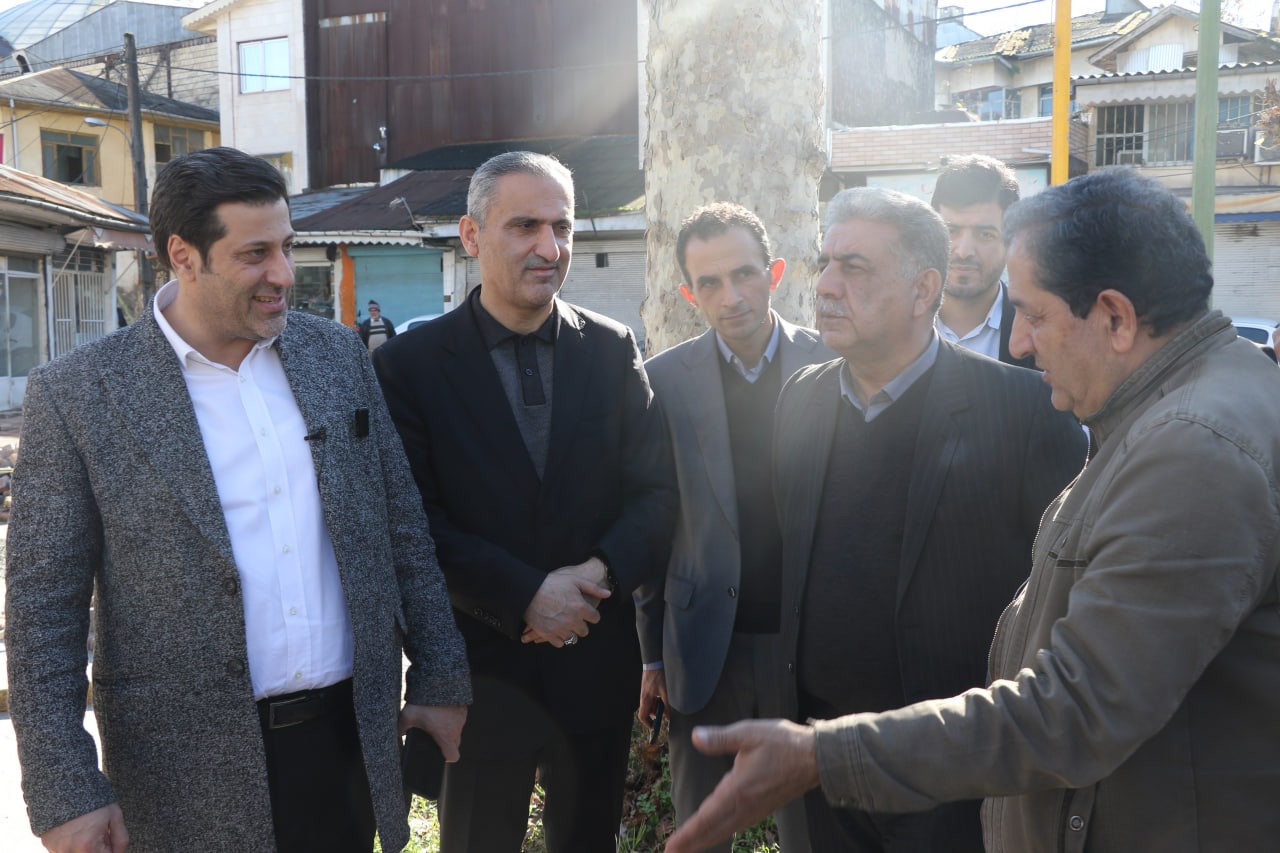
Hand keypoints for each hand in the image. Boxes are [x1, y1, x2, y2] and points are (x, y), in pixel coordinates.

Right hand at [40, 803, 127, 852]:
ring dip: (84, 847)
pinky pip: (63, 850)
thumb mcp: (114, 816)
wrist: (64, 783)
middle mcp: (69, 851)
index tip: (108, 835)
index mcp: (87, 846)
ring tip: (86, 827)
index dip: (110, 848)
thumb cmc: (94, 798)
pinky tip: (74, 827)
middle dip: (97, 848)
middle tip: (98, 831)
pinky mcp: (47, 844)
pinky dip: (71, 844)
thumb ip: (120, 840)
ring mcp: (55, 849)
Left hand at [400, 703, 467, 762]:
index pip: (453, 756)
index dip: (445, 757)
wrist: (439, 680)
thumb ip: (402, 728)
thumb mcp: (407, 716)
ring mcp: (461, 718)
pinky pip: (458, 718)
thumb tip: (399, 734)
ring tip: (435, 719)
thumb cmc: (424, 701)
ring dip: (448, 728)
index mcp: (445, 735)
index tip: (438, 752)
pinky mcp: (463, 707)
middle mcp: (456, 728)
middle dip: (445, 742)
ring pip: (456, 730)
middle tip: (433, 734)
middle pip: (454, 743)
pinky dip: (450, 717)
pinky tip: (440, 710)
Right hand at [520, 560, 610, 647]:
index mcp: (581, 608)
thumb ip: (593, 588)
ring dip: (570, 632)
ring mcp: (560, 629)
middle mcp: (573, 621)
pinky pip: (560, 643)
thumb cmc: (552, 583)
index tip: (586, 612)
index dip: (591, 615)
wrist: (528, 591)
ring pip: (572, 638)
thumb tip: (609, 594)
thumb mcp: (575, 580)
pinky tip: (556, 629)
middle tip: (574, 618)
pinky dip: (559, 638)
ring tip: (564, 623)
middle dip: (581, 625)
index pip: (595, 618)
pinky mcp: (548, 635)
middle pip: (584, 631)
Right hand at [638, 668, 667, 727]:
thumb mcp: (666, 691)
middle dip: (656, 714)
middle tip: (666, 712)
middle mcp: (644, 697)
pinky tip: (665, 695)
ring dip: (658, 706)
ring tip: (667, 701)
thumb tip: (669, 716)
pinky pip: (652, 698)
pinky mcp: (648, 688)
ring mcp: (645, 692)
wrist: (654, 661)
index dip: (647, 724)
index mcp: (646, 699)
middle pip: (647, 711)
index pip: (642, 716)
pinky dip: (658, 700)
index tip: (655, 727)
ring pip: (650, 704)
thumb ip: (668, 705)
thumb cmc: (659, 675)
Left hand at [664, 720, 819, 852]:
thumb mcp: (749, 733)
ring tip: (688, 845)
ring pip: (725, 830)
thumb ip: (720, 738)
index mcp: (738, 790)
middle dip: (691, 843)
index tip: (671, 847)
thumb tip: (697, 738)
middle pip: (713, 831)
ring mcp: (756, 810)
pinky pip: (737, 825)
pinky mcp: (764, 808)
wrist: (817, 758)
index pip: (706, 817)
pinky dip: (721, 832)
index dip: (687, 834)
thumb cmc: (784, 744)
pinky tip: (717, 831)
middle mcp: (745, 806)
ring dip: (705, 839)